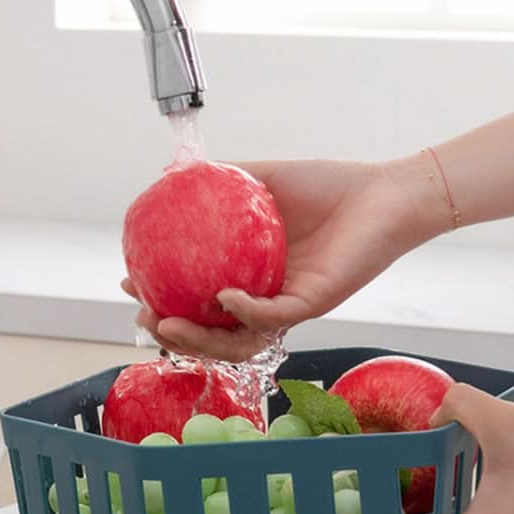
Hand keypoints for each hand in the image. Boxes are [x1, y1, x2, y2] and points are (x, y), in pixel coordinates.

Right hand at [123, 157, 446, 361]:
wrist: (382, 194)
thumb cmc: (327, 188)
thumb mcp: (264, 180)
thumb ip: (223, 180)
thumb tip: (174, 174)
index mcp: (251, 276)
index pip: (201, 301)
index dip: (165, 299)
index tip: (131, 285)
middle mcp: (266, 298)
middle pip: (214, 332)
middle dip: (175, 333)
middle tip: (144, 319)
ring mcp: (288, 305)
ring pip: (239, 339)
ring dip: (201, 338)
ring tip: (168, 325)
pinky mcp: (313, 303)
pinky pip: (274, 317)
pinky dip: (246, 311)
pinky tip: (224, 298)